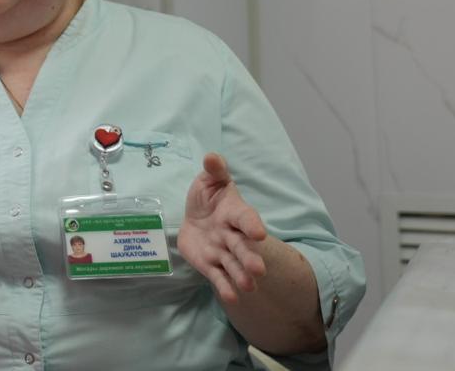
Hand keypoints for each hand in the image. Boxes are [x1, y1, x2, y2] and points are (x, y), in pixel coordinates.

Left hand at [178, 153, 268, 303]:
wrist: (195, 218)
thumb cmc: (207, 197)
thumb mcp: (208, 181)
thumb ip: (214, 171)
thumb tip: (212, 156)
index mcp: (234, 213)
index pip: (245, 218)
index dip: (251, 225)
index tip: (259, 233)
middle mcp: (232, 235)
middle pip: (242, 247)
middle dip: (250, 258)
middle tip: (259, 270)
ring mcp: (223, 252)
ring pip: (234, 265)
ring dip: (242, 276)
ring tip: (249, 287)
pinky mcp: (211, 266)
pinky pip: (219, 277)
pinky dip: (226, 288)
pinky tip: (232, 298)